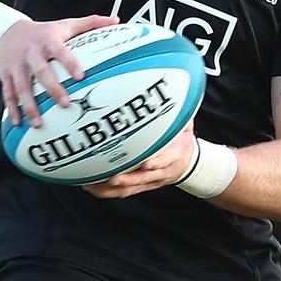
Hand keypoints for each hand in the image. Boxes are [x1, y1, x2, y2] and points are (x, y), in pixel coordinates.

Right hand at [0, 15, 117, 126]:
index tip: (81, 76)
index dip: (70, 62)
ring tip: (39, 123)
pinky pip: (8, 93)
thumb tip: (116, 20)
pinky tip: (20, 123)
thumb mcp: (65, 24)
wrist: (7, 31)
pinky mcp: (5, 74)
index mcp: (47, 40)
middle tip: (65, 104)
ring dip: (29, 105)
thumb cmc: (44, 31)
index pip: (60, 50)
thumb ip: (90, 23)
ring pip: (21, 86)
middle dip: (52, 88)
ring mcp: (16, 65)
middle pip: (40, 71)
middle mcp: (31, 52)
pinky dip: (13, 109)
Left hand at [82, 122, 196, 198]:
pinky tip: (91, 187)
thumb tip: (171, 88)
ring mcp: (152, 181)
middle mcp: (164, 171)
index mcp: (176, 154)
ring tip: (92, 183)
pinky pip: (124, 192)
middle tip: (111, 175)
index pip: (166, 159)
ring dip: (111, 187)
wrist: (189, 163)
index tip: (145, 161)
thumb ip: (178, 111)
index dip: (156, 162)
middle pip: (144, 178)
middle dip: (127, 178)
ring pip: (131, 188)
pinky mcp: (143, 186)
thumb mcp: (185, 124)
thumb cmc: (182, 139)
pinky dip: (107, 191)